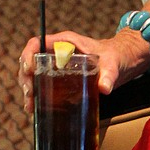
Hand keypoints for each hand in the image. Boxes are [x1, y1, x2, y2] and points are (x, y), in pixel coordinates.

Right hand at [18, 28, 149, 113]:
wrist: (123, 61)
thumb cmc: (117, 56)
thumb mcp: (113, 64)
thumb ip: (109, 75)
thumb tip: (105, 88)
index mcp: (65, 42)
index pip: (37, 43)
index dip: (28, 55)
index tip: (29, 70)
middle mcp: (58, 51)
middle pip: (31, 60)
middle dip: (26, 77)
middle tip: (29, 94)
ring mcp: (57, 64)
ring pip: (34, 73)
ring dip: (29, 88)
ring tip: (30, 105)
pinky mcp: (61, 76)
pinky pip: (44, 83)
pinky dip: (38, 94)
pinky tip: (36, 108)